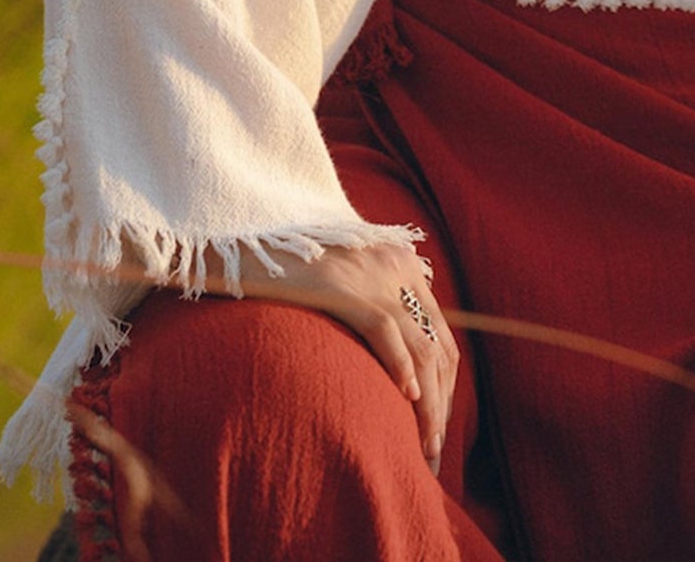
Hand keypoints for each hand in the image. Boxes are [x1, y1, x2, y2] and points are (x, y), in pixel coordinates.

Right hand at [233, 238, 458, 471]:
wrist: (249, 247)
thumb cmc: (293, 277)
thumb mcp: (347, 287)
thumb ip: (374, 310)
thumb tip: (393, 366)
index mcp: (403, 265)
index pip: (442, 335)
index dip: (445, 386)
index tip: (436, 424)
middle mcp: (397, 266)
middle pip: (438, 345)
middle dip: (441, 401)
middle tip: (433, 447)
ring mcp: (373, 274)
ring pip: (420, 345)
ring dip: (428, 400)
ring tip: (424, 441)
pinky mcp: (343, 285)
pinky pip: (385, 330)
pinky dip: (400, 365)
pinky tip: (404, 398)